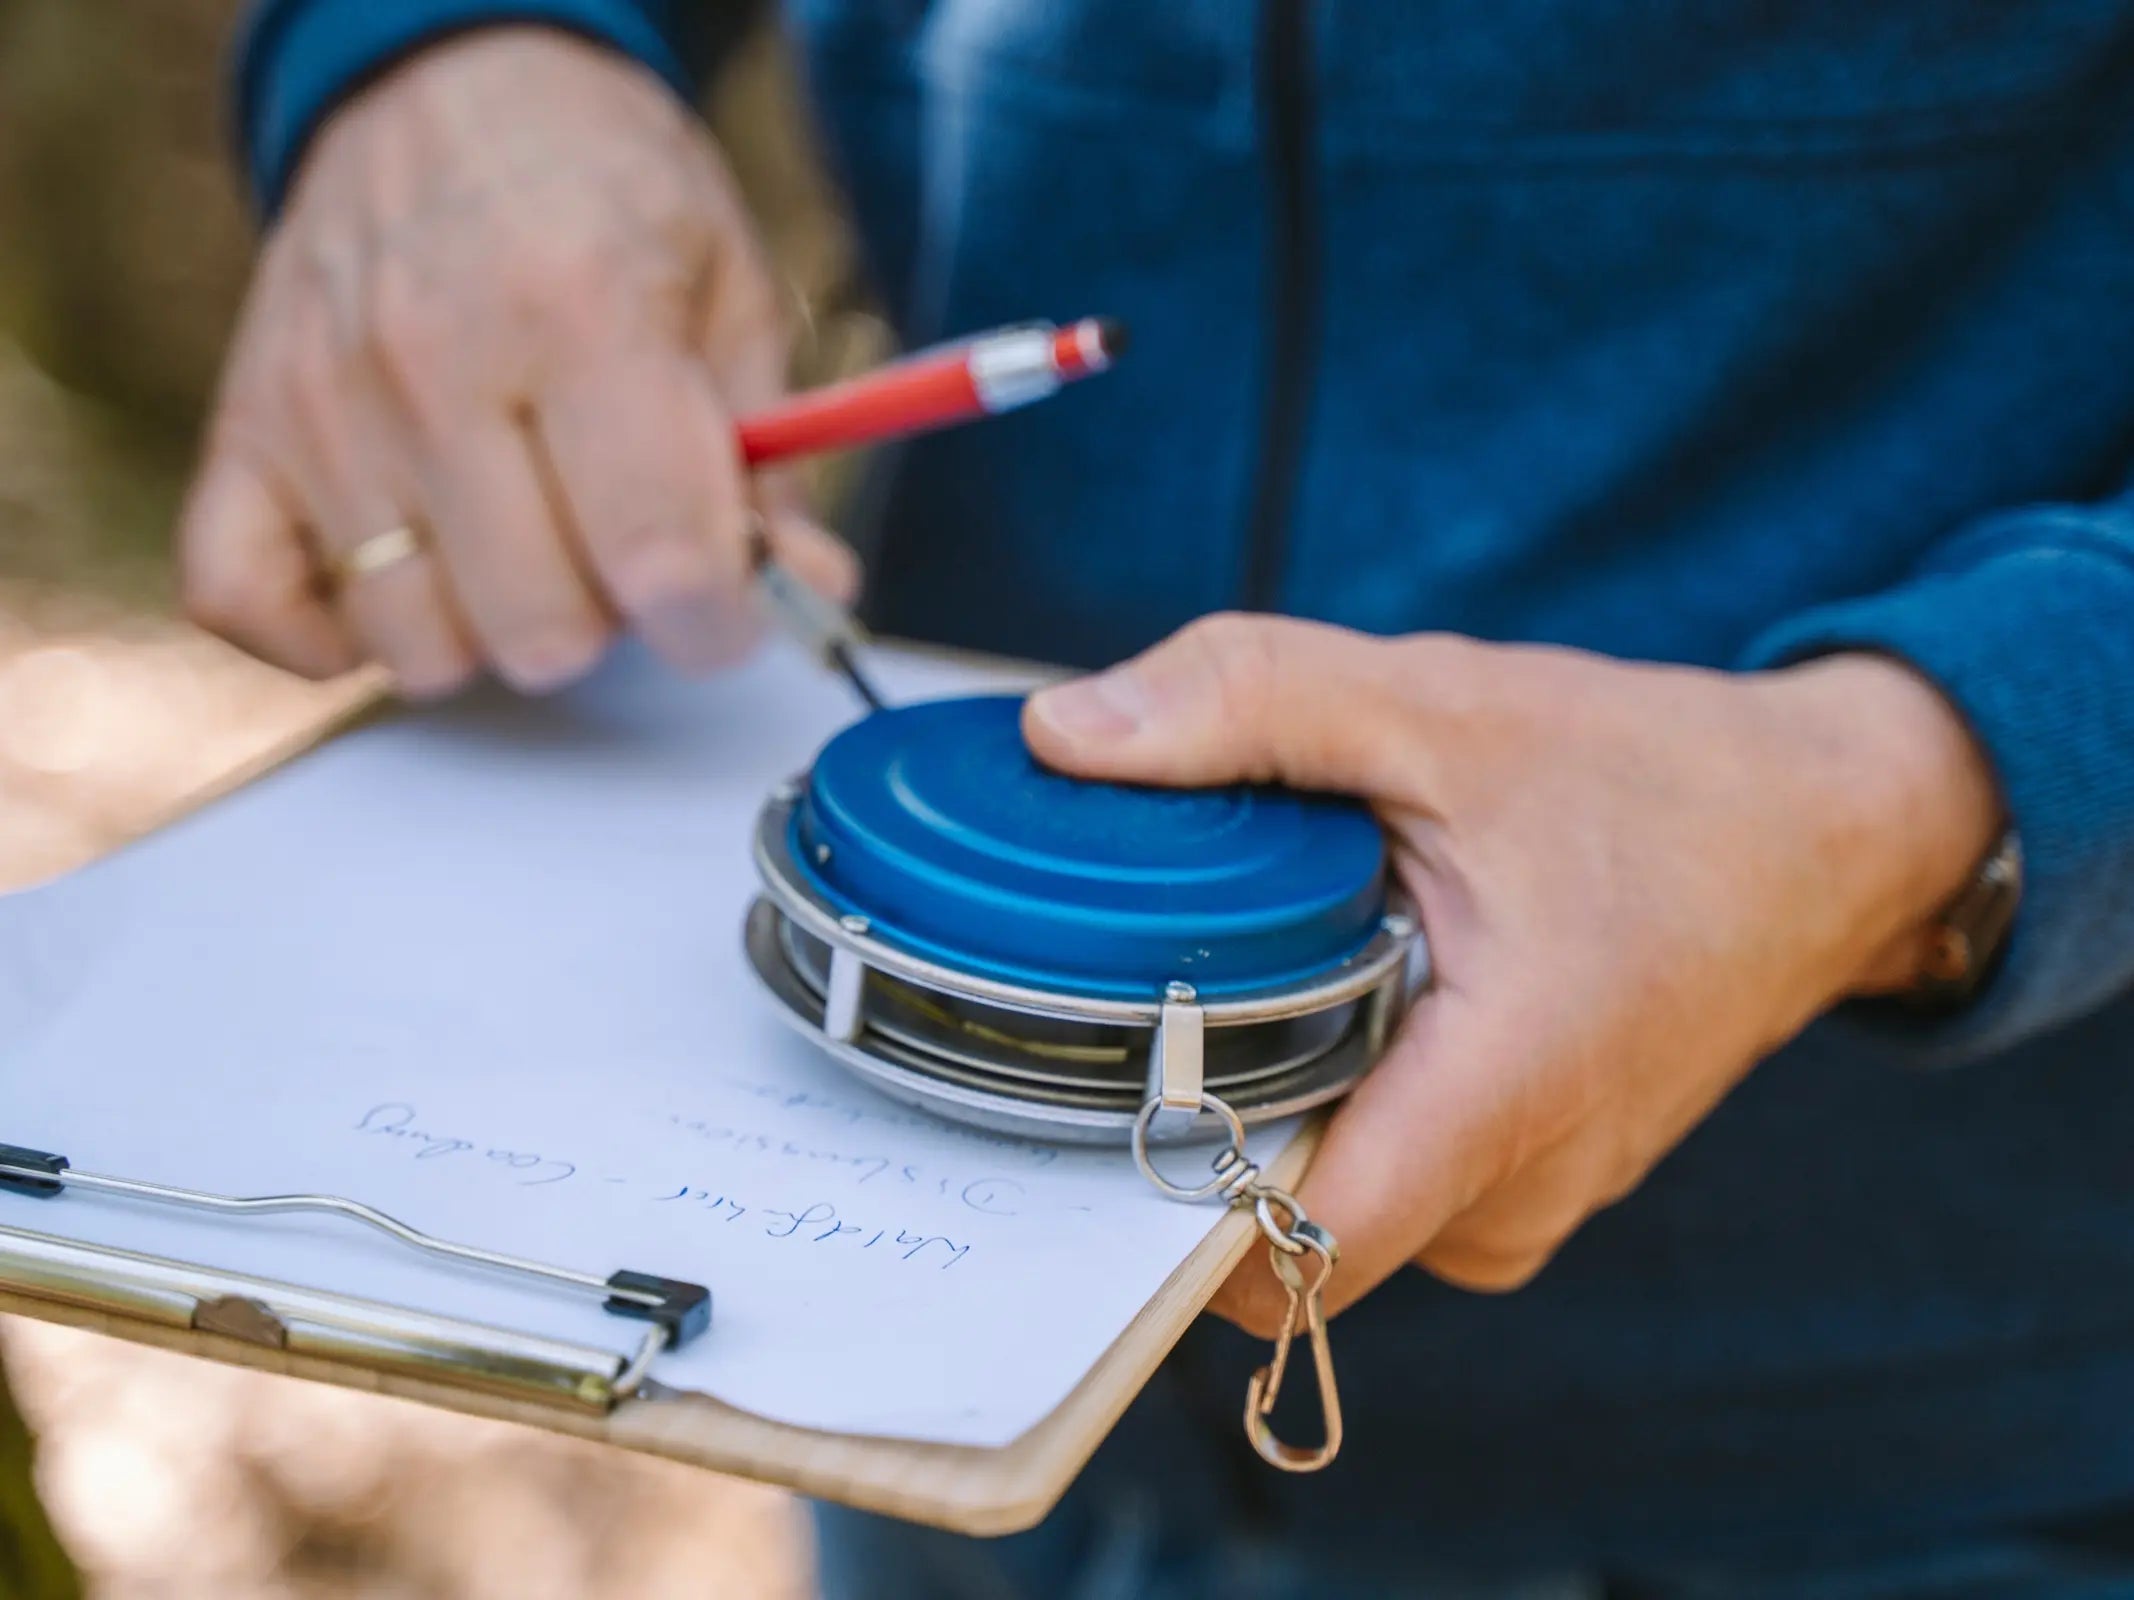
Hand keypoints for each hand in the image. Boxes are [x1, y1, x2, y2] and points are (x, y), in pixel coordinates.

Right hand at [179, 28, 855, 695]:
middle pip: (540, 631)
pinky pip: (252, 609)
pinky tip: (408, 568)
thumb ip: (771, 464)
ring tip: (519, 536)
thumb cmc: (608, 198)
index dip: (718, 621)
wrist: (452, 86)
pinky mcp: (242, 435)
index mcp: (581, 312)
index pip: (658, 557)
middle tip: (613, 537)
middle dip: (606, 617)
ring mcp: (321, 405)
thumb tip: (805, 594)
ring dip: (486, 625)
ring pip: (417, 646)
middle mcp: (434, 361)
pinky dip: (334, 629)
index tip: (727, 605)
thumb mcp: (732, 294)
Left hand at [1024, 616, 2000, 1330]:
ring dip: (1278, 1092)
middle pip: (1281, 1221)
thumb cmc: (1657, 780)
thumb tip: (1063, 735)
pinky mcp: (1526, 1184)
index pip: (1291, 1249)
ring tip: (1289, 962)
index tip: (1088, 1096)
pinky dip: (1341, 1092)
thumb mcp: (1437, 704)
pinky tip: (1349, 989)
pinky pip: (1387, 1175)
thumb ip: (1245, 703)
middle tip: (1163, 976)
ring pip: (1329, 1197)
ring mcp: (1529, 1202)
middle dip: (1202, 1110)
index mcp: (1505, 1091)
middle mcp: (1518, 1190)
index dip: (1163, 1199)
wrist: (1827, 834)